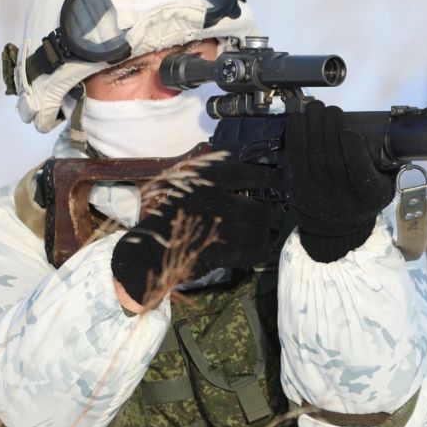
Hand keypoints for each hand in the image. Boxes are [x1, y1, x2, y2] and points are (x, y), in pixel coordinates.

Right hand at [111, 158, 274, 304]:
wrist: (147, 249)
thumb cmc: (173, 215)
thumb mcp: (190, 186)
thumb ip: (219, 180)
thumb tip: (260, 178)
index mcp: (206, 179)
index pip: (249, 174)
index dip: (270, 177)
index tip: (279, 180)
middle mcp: (213, 200)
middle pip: (259, 210)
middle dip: (264, 218)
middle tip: (261, 220)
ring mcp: (215, 227)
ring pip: (258, 232)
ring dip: (262, 236)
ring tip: (258, 236)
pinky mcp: (216, 252)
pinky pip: (252, 252)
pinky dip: (260, 251)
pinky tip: (259, 250)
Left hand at [285, 101, 395, 261]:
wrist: (336, 228)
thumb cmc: (363, 198)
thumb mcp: (386, 187)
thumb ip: (391, 163)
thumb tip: (399, 131)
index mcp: (370, 196)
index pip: (360, 172)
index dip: (354, 149)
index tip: (351, 132)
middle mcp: (344, 198)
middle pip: (333, 159)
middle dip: (330, 127)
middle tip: (333, 110)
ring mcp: (319, 194)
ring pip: (313, 154)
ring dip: (313, 125)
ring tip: (316, 107)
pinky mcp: (299, 188)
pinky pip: (295, 157)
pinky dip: (296, 135)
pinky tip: (299, 119)